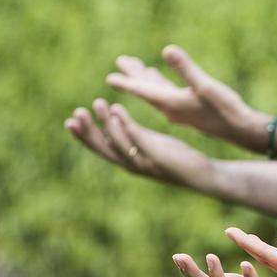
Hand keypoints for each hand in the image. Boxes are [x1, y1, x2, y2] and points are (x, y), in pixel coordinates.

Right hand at [65, 100, 215, 189]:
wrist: (206, 175)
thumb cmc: (179, 158)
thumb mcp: (152, 144)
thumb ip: (133, 135)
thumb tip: (115, 124)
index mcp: (130, 160)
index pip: (102, 148)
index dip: (85, 137)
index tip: (70, 121)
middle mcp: (133, 164)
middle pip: (104, 148)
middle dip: (89, 131)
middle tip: (76, 113)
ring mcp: (146, 162)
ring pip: (120, 142)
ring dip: (106, 123)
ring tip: (99, 102)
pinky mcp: (160, 157)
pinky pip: (139, 140)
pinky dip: (127, 126)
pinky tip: (119, 111)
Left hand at [105, 46, 269, 151]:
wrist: (242, 130)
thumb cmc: (225, 109)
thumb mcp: (205, 86)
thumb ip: (186, 69)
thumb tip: (167, 49)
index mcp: (171, 103)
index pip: (143, 91)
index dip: (127, 82)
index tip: (110, 78)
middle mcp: (172, 108)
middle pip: (147, 89)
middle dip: (134, 76)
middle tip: (121, 61)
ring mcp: (181, 110)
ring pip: (158, 91)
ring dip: (147, 78)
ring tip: (138, 66)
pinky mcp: (191, 110)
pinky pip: (169, 94)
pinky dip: (162, 84)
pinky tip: (162, 80)